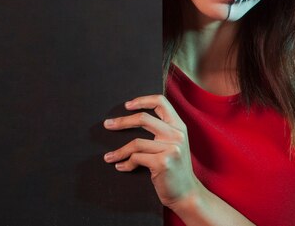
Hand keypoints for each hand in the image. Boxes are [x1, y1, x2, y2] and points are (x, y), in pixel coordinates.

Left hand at [103, 94, 199, 208]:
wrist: (187, 194)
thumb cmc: (175, 169)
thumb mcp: (174, 145)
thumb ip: (162, 130)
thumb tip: (133, 118)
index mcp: (179, 126)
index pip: (161, 102)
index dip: (142, 100)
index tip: (127, 105)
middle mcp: (176, 134)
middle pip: (143, 118)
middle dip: (121, 121)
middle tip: (107, 124)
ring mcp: (171, 148)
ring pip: (136, 142)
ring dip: (119, 151)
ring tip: (109, 157)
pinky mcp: (163, 162)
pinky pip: (136, 158)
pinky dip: (126, 163)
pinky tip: (121, 167)